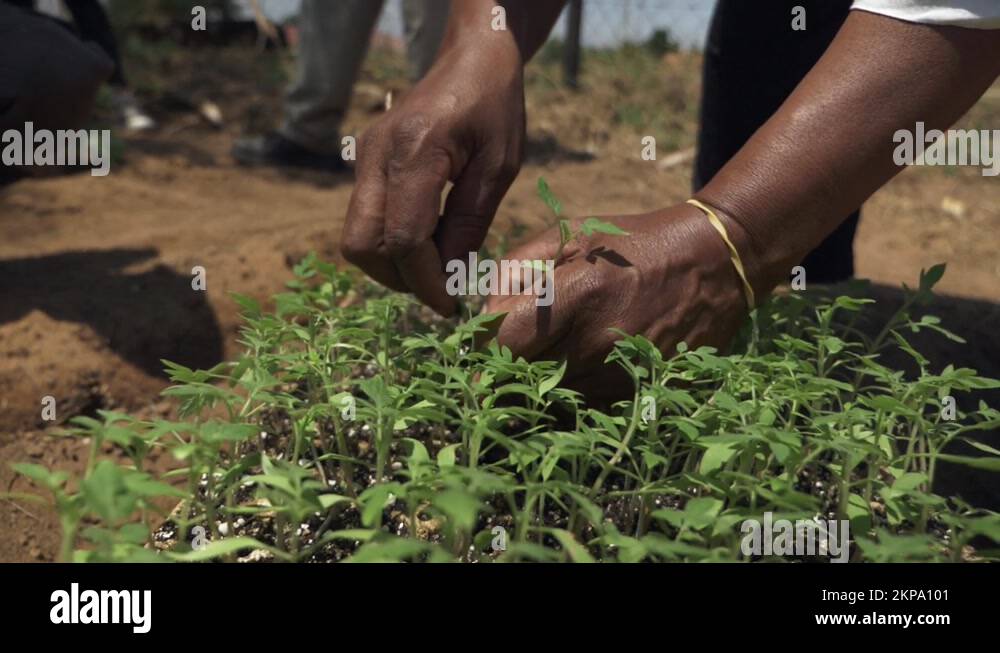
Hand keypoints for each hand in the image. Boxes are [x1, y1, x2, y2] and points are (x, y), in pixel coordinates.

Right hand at [341, 38, 524, 316]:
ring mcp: (364, 157)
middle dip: (400, 279)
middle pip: (363, 245)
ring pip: (356, 237)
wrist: (470, 57)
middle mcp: (376, 155)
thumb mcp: (498, 165)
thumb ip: (471, 222)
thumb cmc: (494, 105)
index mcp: (415, 150)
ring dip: (391, 265)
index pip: (405, 239)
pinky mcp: (365, 162)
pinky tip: (428, 239)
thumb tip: (450, 277)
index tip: (451, 305)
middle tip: (442, 287)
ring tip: (437, 264)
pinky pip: (364, 218)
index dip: (426, 282)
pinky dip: (390, 242)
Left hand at [484, 204, 755, 398]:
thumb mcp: (572, 234)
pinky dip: (570, 400)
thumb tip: (482, 316)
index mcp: (579, 293)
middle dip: (503, 375)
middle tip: (500, 367)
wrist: (715, 263)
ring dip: (536, 389)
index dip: (483, 354)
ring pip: (551, 401)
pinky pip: (585, 411)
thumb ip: (516, 269)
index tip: (475, 356)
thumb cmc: (633, 244)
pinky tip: (576, 374)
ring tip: (543, 364)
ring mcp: (623, 374)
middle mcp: (600, 341)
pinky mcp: (642, 394)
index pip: (506, 345)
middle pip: (523, 380)